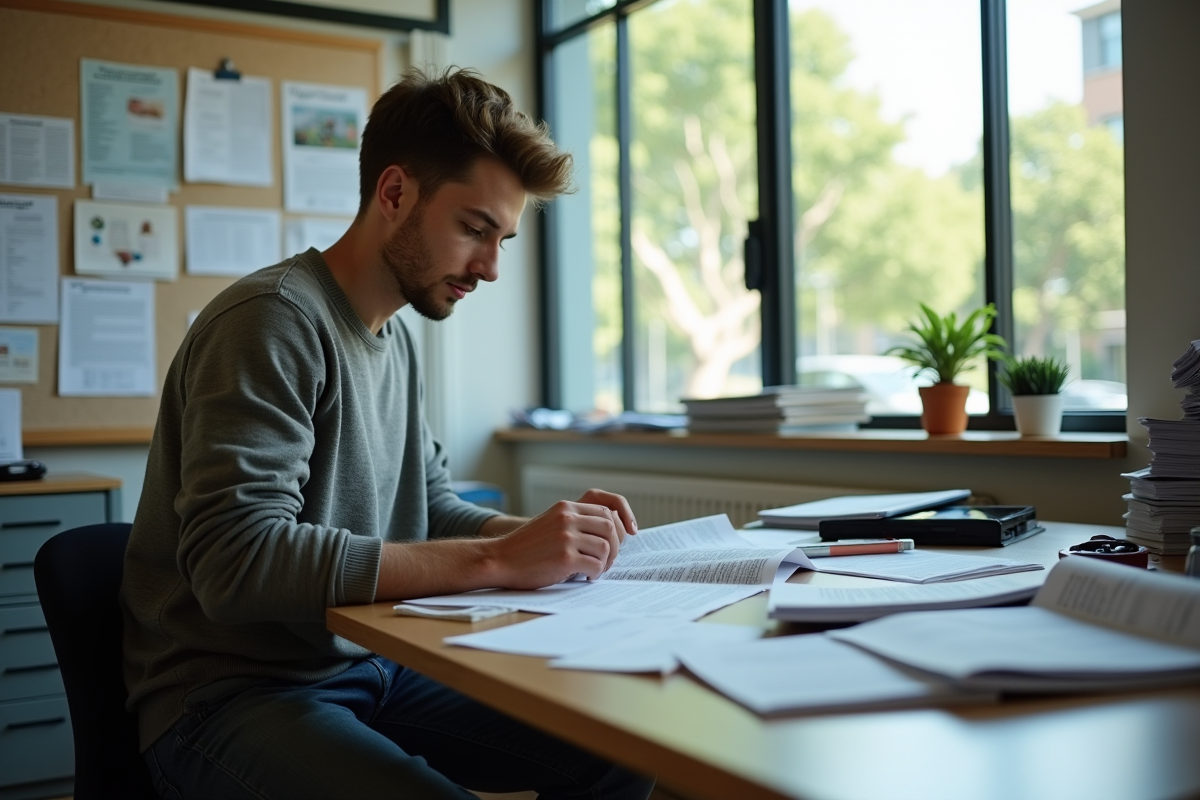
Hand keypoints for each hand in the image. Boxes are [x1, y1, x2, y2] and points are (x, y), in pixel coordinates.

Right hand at [487, 491, 637, 588]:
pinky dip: (595, 574)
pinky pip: (595, 565)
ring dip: (604, 562)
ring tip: (594, 570)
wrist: (499, 559)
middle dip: (614, 547)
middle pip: (609, 528)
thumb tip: (606, 533)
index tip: (616, 543)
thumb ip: (573, 522)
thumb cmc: (525, 547)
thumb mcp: (550, 523)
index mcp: (565, 507)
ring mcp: (566, 537)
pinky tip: (585, 577)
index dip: (616, 528)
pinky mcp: (565, 558)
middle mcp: (567, 518)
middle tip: (606, 561)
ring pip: (605, 548)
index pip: (605, 511)